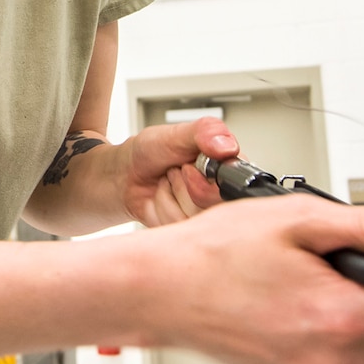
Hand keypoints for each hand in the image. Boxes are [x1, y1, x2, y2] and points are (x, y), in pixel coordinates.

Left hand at [119, 116, 237, 225]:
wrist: (128, 174)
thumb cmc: (153, 151)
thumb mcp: (177, 133)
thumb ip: (205, 131)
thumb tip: (228, 147)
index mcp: (229, 168)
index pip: (235, 186)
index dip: (207, 183)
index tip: (187, 168)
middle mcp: (224, 195)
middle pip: (214, 208)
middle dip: (183, 187)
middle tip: (176, 170)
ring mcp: (206, 216)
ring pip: (194, 220)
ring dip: (170, 198)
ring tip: (168, 183)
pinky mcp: (189, 232)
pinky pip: (178, 229)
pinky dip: (162, 211)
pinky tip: (161, 199)